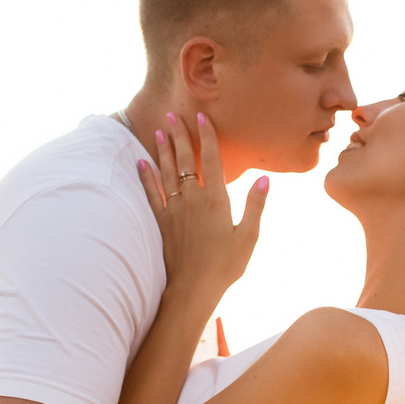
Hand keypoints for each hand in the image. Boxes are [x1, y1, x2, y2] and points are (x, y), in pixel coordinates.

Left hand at [137, 111, 266, 310]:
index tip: (201, 116)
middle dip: (179, 135)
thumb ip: (255, 206)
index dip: (206, 137)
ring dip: (162, 150)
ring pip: (166, 172)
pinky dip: (145, 177)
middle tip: (172, 114)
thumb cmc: (225, 265)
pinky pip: (151, 194)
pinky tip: (140, 162)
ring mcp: (174, 210)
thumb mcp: (249, 236)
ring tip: (159, 131)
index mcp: (216, 200)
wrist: (193, 288)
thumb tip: (264, 179)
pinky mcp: (162, 223)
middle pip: (184, 160)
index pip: (210, 160)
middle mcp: (192, 199)